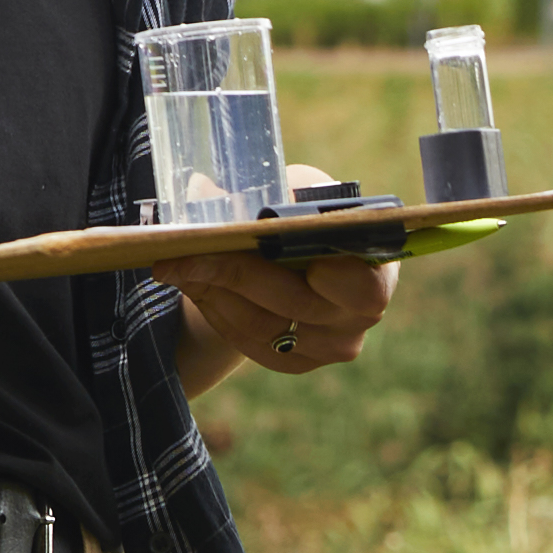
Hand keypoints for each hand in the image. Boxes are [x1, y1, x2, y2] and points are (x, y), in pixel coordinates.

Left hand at [164, 171, 402, 382]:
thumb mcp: (295, 189)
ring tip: (174, 264)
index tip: (272, 246)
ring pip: (262, 326)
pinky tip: (193, 284)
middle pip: (294, 303)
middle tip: (181, 253)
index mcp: (379, 269)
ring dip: (213, 292)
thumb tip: (202, 194)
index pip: (360, 284)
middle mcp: (362, 317)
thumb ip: (265, 191)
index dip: (321, 270)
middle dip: (233, 272)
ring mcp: (331, 347)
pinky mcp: (297, 362)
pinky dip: (216, 312)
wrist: (302, 262)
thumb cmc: (306, 217)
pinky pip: (249, 343)